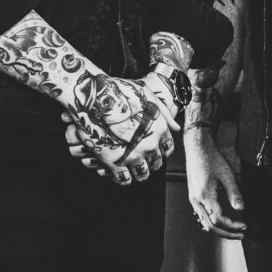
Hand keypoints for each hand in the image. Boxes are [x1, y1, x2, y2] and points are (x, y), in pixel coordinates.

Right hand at [66, 69, 177, 183]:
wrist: (95, 98)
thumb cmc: (120, 92)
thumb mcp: (148, 96)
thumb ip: (164, 113)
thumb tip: (176, 128)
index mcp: (160, 129)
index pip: (168, 149)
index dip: (161, 151)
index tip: (155, 151)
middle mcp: (150, 144)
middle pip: (156, 163)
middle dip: (150, 163)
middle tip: (141, 160)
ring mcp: (134, 155)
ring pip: (142, 174)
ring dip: (138, 173)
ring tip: (130, 169)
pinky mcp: (116, 162)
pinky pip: (124, 179)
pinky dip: (122, 178)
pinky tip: (117, 173)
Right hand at [185, 127, 246, 236]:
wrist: (198, 149)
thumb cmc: (211, 159)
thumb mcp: (227, 176)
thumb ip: (234, 193)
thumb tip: (241, 208)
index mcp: (205, 195)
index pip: (219, 219)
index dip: (232, 225)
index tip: (243, 226)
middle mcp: (196, 200)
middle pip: (210, 226)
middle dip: (226, 233)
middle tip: (240, 234)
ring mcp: (193, 199)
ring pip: (204, 223)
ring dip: (219, 230)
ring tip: (232, 231)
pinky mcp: (193, 197)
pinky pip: (201, 216)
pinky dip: (211, 223)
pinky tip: (220, 221)